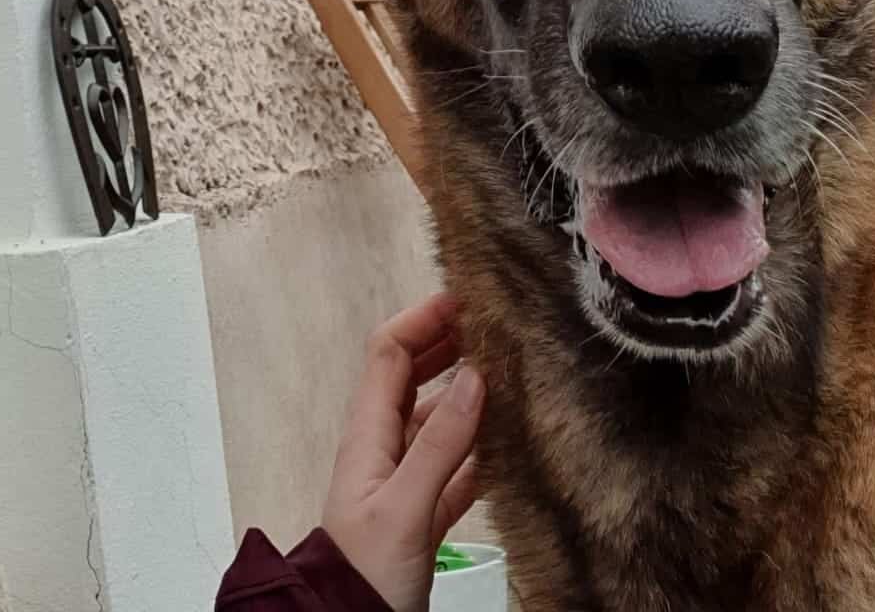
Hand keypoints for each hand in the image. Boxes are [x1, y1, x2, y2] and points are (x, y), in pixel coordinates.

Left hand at [321, 294, 483, 610]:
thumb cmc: (364, 575)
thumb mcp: (403, 507)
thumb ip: (439, 445)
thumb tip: (473, 377)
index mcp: (368, 435)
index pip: (389, 352)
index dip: (423, 319)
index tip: (466, 298)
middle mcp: (383, 448)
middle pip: (414, 377)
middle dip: (449, 345)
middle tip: (494, 326)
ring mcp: (402, 481)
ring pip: (437, 421)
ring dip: (469, 395)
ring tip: (510, 376)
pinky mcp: (422, 515)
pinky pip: (453, 468)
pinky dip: (478, 450)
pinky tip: (508, 446)